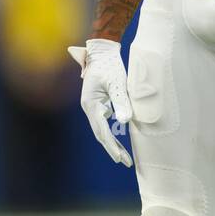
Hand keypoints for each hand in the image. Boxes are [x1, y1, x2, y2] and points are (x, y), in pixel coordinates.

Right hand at [69, 38, 132, 166]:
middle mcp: (89, 108)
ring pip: (102, 130)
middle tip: (125, 162)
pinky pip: (104, 124)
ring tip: (125, 157)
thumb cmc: (109, 66)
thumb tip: (124, 121)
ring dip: (113, 143)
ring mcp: (93, 107)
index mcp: (91, 104)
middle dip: (113, 149)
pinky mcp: (98, 105)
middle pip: (100, 134)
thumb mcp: (117, 83)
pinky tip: (120, 142)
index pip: (102, 131)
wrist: (102, 53)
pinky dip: (112, 134)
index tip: (119, 158)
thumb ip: (121, 102)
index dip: (111, 146)